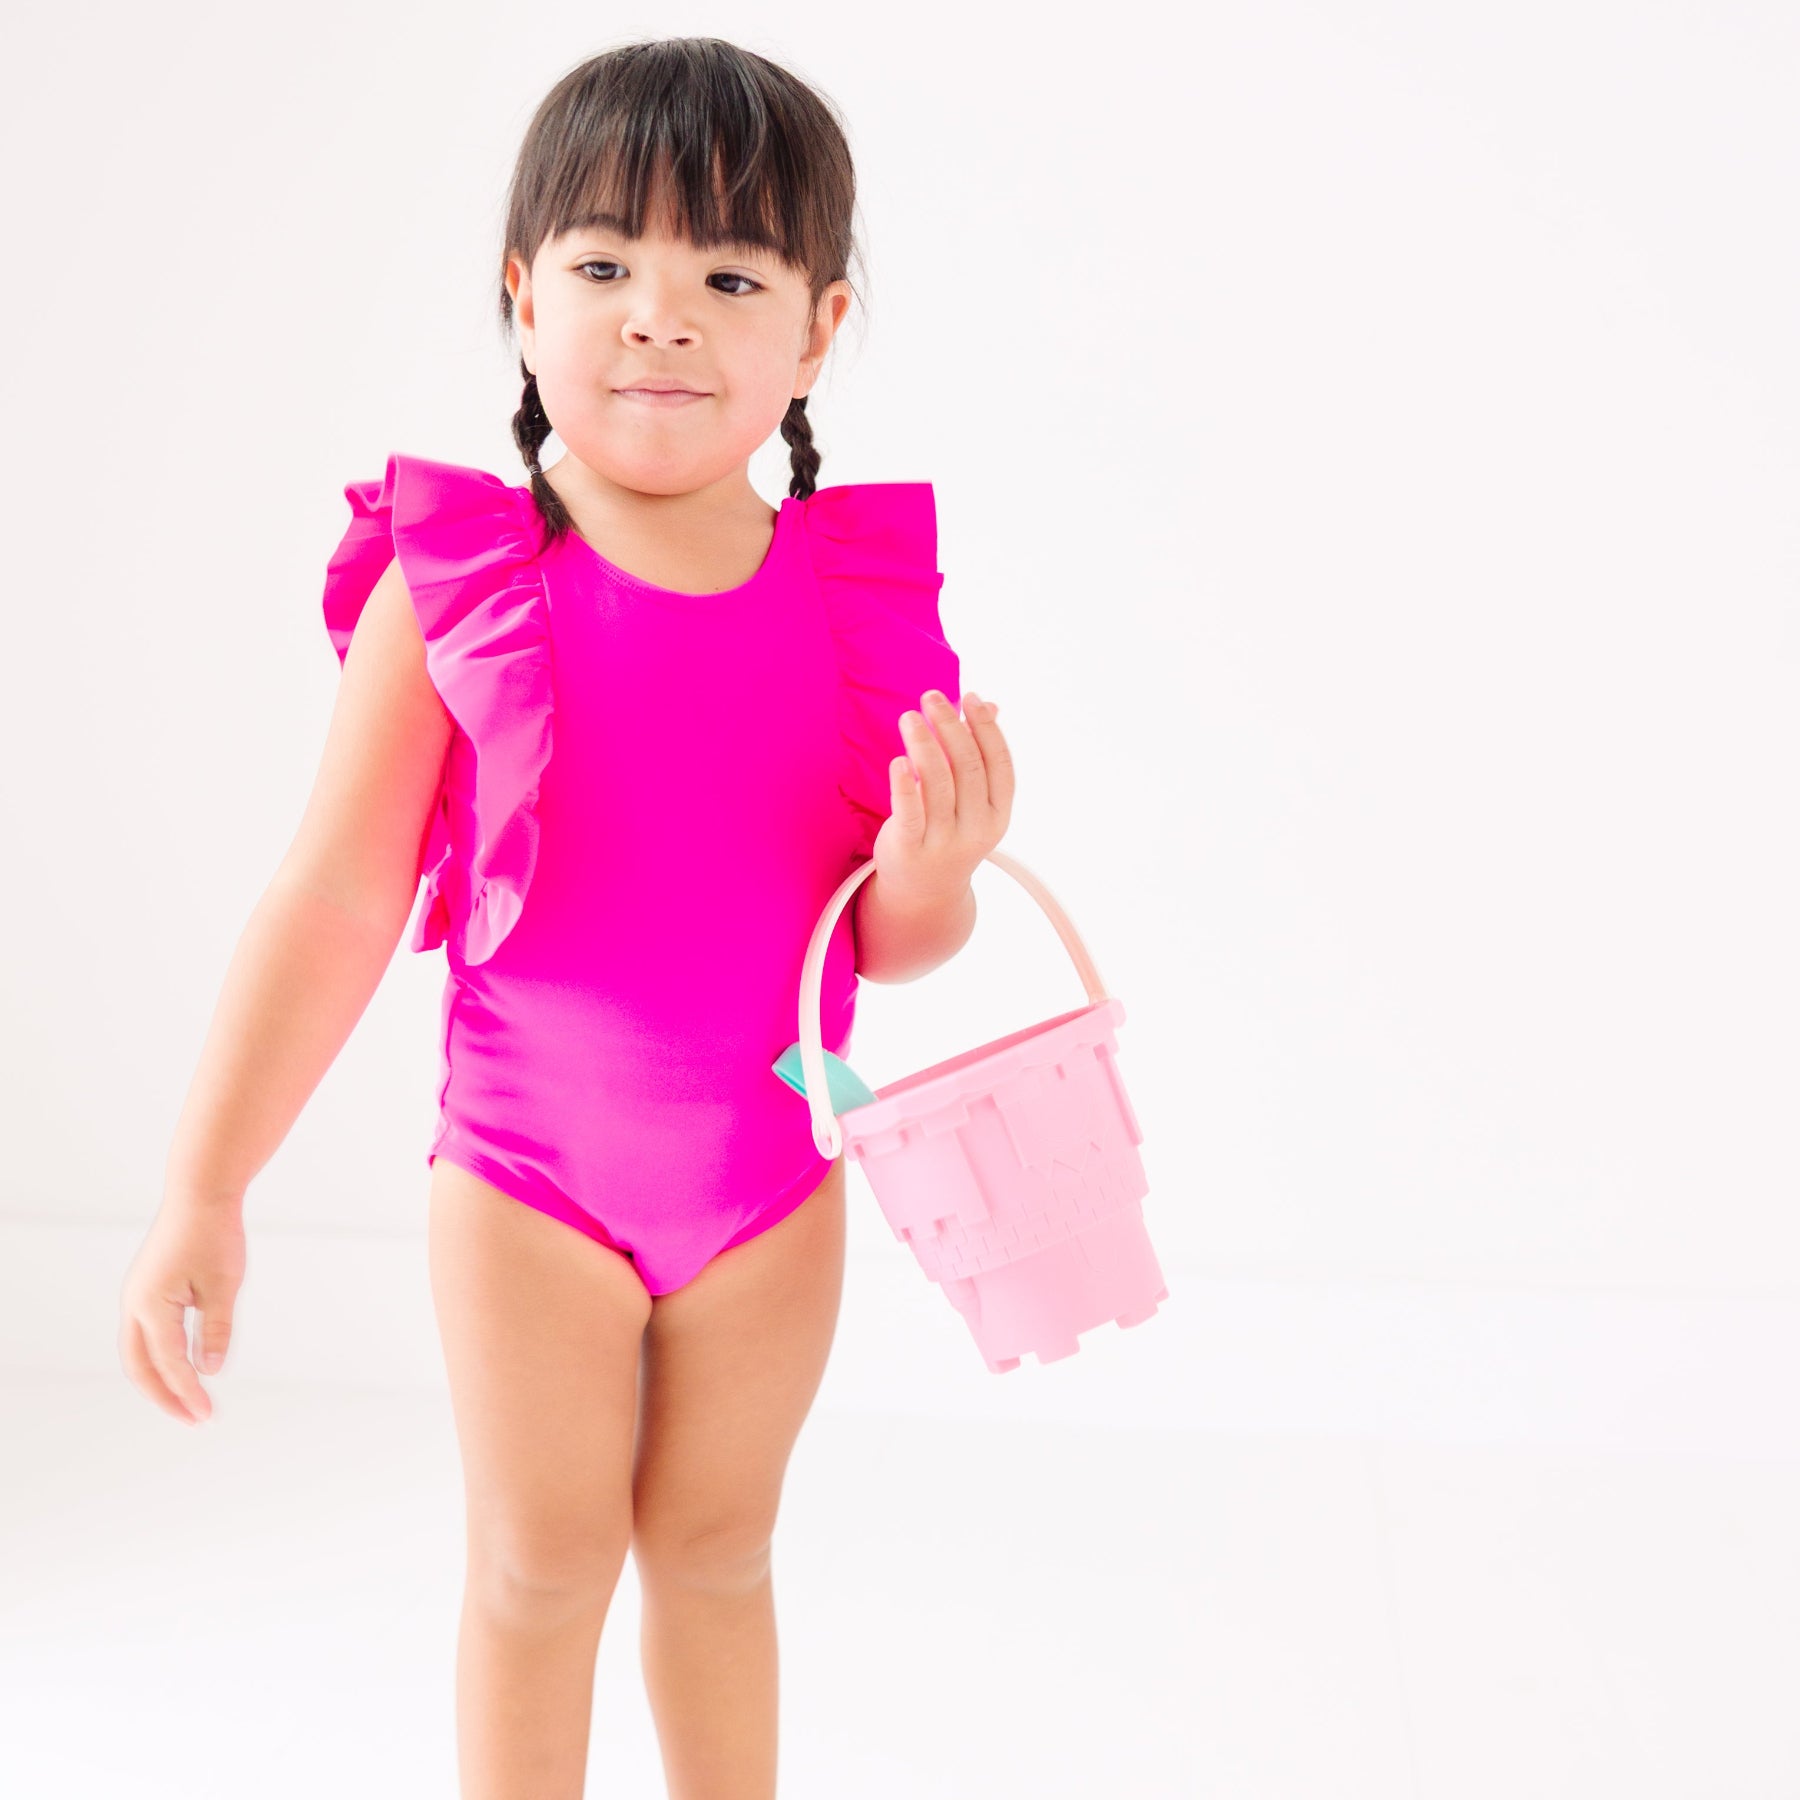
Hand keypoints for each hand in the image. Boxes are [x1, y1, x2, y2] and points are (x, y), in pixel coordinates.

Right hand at [118, 1189, 246, 1425]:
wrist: (200, 1193)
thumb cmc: (214, 1233)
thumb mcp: (223, 1285)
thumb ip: (215, 1330)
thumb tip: (209, 1371)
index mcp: (150, 1305)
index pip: (169, 1363)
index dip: (188, 1392)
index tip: (206, 1415)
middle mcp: (135, 1304)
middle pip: (140, 1366)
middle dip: (165, 1396)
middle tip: (194, 1419)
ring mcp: (136, 1296)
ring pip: (137, 1352)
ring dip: (159, 1379)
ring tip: (187, 1401)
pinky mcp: (145, 1289)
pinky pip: (145, 1334)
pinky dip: (159, 1357)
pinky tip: (182, 1367)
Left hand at [872, 688, 1013, 904]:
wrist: (924, 893)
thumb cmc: (948, 832)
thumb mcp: (972, 800)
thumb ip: (979, 753)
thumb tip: (989, 704)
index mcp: (996, 813)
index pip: (999, 763)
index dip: (986, 728)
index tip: (970, 697)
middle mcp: (975, 828)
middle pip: (968, 767)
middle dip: (951, 726)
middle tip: (931, 697)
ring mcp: (943, 841)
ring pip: (937, 782)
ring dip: (924, 744)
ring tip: (910, 717)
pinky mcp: (910, 848)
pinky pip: (908, 812)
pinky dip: (904, 785)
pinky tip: (898, 760)